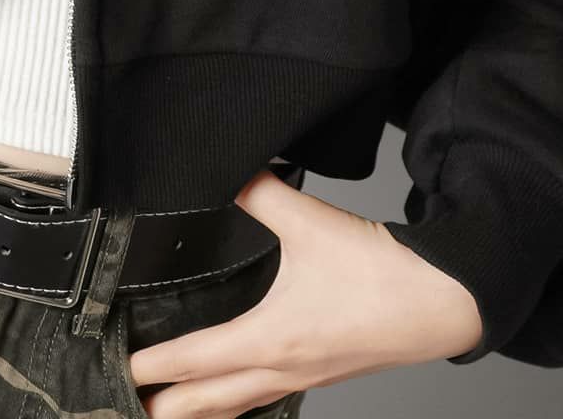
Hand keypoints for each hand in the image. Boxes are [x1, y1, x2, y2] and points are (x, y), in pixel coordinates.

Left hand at [124, 169, 484, 416]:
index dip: (156, 366)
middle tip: (127, 410)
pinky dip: (239, 403)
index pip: (197, 359)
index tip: (121, 370)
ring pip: (240, 405)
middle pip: (211, 401)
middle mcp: (284, 366)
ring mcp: (305, 375)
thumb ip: (262, 190)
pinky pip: (268, 395)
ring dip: (202, 412)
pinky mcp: (323, 371)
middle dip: (167, 409)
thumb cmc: (382, 273)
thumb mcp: (312, 222)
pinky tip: (235, 396)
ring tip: (169, 415)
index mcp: (273, 337)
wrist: (440, 301)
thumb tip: (231, 168)